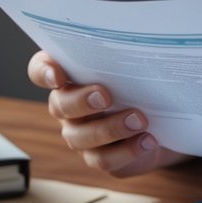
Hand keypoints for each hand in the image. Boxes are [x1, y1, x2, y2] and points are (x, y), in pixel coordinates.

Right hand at [27, 51, 188, 176]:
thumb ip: (123, 57)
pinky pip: (103, 159)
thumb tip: (140, 43)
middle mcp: (67, 108)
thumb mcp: (131, 68)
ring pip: (81, 137)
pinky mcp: (99, 157)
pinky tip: (148, 140)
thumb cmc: (138, 87)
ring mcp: (80, 134)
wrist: (160, 122)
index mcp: (69, 79)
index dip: (43, 72)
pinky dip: (127, 151)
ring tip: (139, 120)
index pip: (41, 70)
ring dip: (111, 128)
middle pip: (60, 106)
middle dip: (82, 101)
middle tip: (106, 96)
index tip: (57, 75)